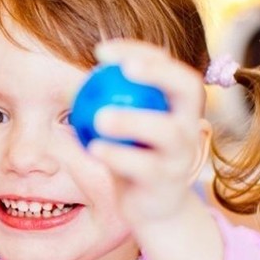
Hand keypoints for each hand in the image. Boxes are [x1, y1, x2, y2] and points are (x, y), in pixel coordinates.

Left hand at [86, 41, 222, 259]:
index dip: (140, 51)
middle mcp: (188, 123)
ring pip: (165, 131)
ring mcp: (181, 153)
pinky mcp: (166, 181)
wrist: (153, 208)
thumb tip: (71, 79)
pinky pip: (144, 166)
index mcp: (179, 103)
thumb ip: (108, 104)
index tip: (102, 51)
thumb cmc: (133, 158)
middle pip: (186, 86)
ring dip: (132, 120)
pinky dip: (117, 156)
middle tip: (122, 69)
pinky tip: (94, 148)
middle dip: (158, 72)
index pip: (168, 65)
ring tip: (100, 117)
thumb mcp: (123, 128)